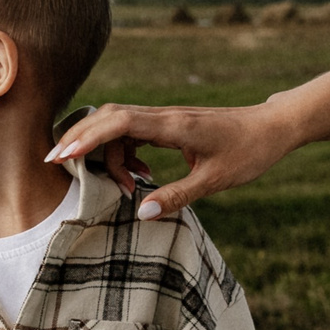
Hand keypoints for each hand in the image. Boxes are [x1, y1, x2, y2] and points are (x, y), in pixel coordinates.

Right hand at [48, 101, 298, 216]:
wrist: (273, 127)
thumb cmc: (249, 152)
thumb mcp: (215, 181)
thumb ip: (177, 196)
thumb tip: (141, 212)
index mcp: (173, 126)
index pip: (119, 123)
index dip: (87, 137)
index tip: (62, 156)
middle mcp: (164, 116)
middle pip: (108, 117)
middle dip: (79, 137)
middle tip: (56, 163)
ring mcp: (165, 118)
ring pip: (118, 123)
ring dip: (105, 150)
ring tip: (121, 186)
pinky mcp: (169, 125)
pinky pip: (133, 130)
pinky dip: (124, 151)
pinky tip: (138, 176)